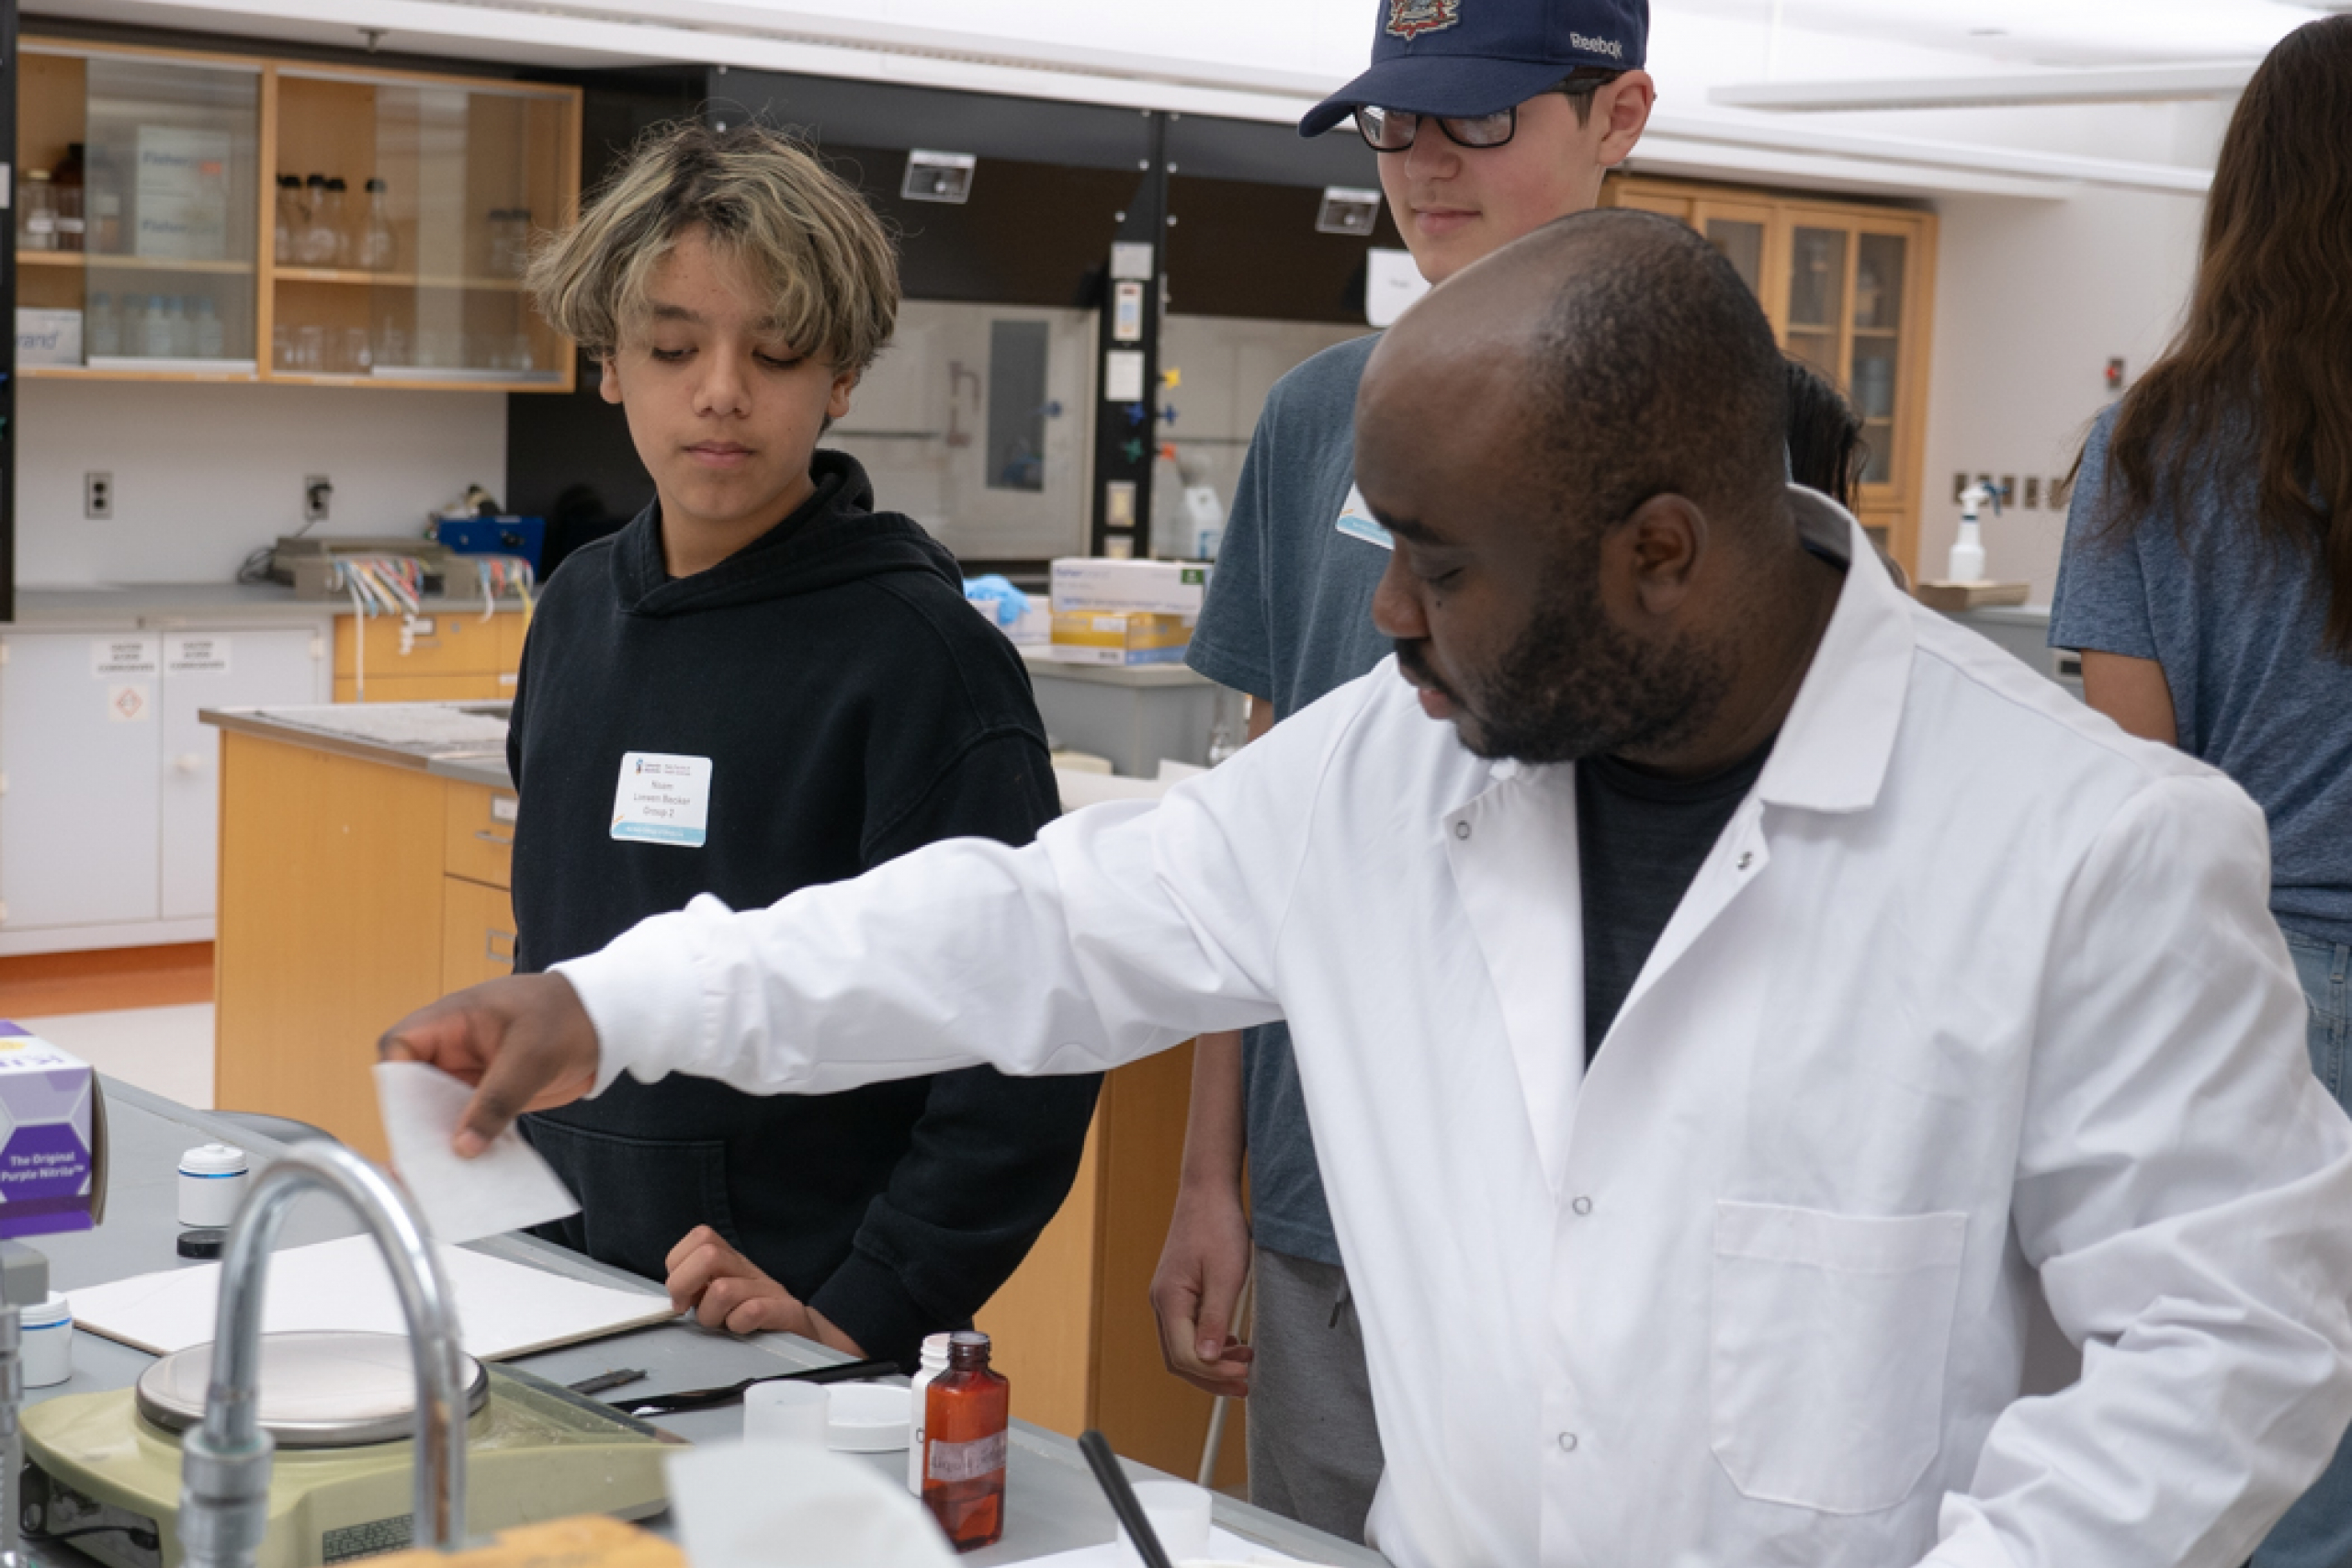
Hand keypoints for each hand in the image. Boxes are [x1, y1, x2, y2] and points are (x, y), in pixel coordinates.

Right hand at [378, 974, 599, 1155]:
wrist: (605, 1021)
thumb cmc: (568, 1016)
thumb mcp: (532, 1055)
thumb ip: (497, 1099)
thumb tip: (463, 1145)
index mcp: (452, 1021)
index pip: (400, 1047)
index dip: (396, 1080)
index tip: (408, 1116)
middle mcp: (452, 1049)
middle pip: (413, 1088)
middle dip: (414, 1123)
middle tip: (423, 1162)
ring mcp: (470, 1074)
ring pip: (438, 1111)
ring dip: (441, 1140)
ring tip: (443, 1177)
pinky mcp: (490, 1096)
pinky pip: (469, 1123)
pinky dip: (470, 1143)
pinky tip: (474, 1170)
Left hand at [664, 1226, 865, 1356]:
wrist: (803, 1333)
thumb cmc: (756, 1316)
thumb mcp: (722, 1296)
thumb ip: (697, 1288)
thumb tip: (673, 1294)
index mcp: (730, 1261)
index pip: (699, 1237)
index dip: (679, 1264)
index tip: (683, 1293)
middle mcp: (747, 1269)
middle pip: (707, 1254)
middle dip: (685, 1285)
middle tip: (689, 1308)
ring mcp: (767, 1289)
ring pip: (723, 1289)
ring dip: (711, 1314)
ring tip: (720, 1324)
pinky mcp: (785, 1311)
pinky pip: (753, 1311)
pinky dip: (739, 1324)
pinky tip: (742, 1329)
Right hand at [1148, 1176, 1255, 1398]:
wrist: (1208, 1191)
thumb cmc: (1217, 1226)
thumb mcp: (1226, 1275)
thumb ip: (1216, 1318)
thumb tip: (1209, 1360)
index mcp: (1170, 1299)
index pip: (1183, 1355)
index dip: (1214, 1373)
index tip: (1244, 1374)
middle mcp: (1162, 1302)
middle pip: (1178, 1358)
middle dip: (1211, 1377)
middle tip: (1245, 1382)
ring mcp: (1168, 1298)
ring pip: (1182, 1348)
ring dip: (1212, 1364)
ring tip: (1244, 1366)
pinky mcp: (1179, 1293)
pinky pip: (1187, 1331)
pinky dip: (1209, 1346)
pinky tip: (1233, 1345)